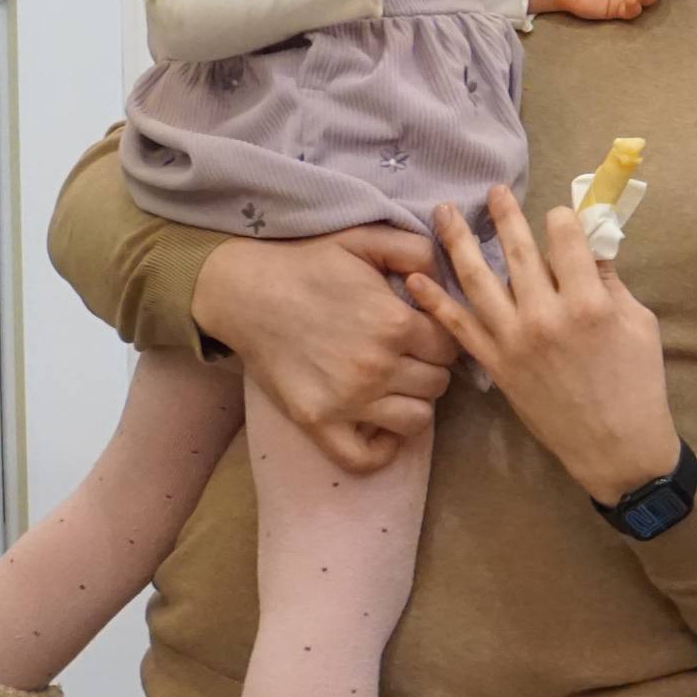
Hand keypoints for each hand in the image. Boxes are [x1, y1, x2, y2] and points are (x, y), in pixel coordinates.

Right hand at [192, 229, 461, 472]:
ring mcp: (348, 400)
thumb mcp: (365, 239)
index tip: (425, 334)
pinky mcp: (318, 423)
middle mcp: (377, 367)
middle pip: (437, 384)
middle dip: (428, 369)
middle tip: (409, 357)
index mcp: (395, 323)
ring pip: (416, 420)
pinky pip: (367, 457)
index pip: (450, 347)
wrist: (246, 292)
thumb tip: (446, 270)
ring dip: (411, 403)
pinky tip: (378, 422)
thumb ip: (414, 249)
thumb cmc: (308, 264)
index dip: (441, 339)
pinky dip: (381, 447)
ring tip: (394, 385)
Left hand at [407, 187, 681, 503]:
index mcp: (589, 301)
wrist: (616, 446)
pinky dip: (435, 301)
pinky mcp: (496, 365)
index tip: (560, 216)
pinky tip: (416, 278)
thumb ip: (609, 281)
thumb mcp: (638, 322)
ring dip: (458, 241)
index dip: (563, 218)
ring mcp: (514, 341)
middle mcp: (546, 315)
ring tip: (444, 213)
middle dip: (504, 215)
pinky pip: (458, 327)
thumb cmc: (638, 382)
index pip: (565, 237)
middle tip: (492, 191)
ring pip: (478, 279)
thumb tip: (588, 244)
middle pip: (517, 250)